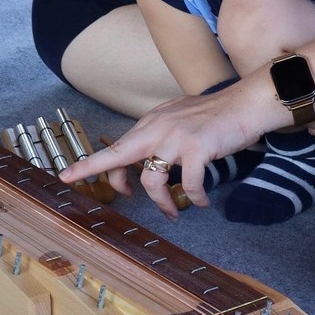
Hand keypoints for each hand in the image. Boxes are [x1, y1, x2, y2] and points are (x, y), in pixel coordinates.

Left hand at [60, 74, 280, 219]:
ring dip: (162, 202)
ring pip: (154, 179)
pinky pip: (189, 183)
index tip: (68, 175)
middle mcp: (159, 127)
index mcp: (152, 122)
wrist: (245, 104)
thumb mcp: (180, 119)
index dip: (92, 164)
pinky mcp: (198, 148)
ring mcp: (177, 137)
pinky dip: (195, 197)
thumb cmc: (216, 115)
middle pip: (120, 156)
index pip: (117, 145)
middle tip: (109, 199)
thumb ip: (160, 133)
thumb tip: (147, 158)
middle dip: (105, 178)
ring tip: (173, 211)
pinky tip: (202, 201)